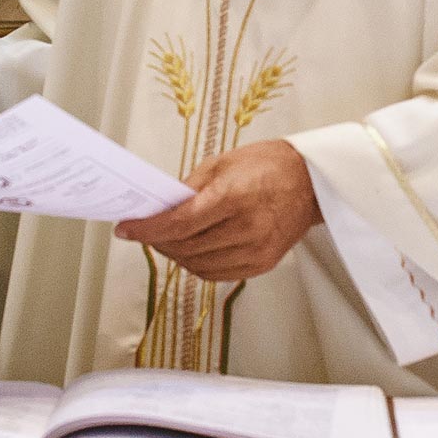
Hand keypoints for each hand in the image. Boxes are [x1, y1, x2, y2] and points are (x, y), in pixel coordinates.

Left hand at [114, 139, 321, 281]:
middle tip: (144, 231)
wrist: (312, 182)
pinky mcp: (262, 264)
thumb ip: (188, 190)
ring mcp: (255, 251)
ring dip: (176, 255)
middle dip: (158, 241)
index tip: (125, 229)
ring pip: (198, 265)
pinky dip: (198, 264)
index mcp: (233, 198)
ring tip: (168, 240)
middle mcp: (245, 229)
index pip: (178, 224)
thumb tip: (160, 210)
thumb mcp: (221, 164)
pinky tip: (192, 250)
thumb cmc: (268, 165)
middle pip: (185, 247)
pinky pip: (217, 274)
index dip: (146, 230)